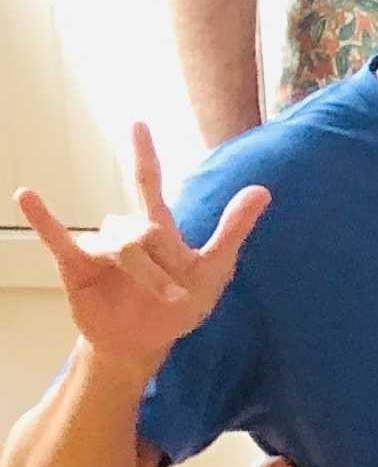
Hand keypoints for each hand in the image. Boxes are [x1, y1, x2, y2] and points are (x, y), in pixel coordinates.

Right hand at [19, 125, 267, 380]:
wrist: (146, 343)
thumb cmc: (181, 303)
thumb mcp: (215, 268)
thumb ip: (233, 228)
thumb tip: (262, 189)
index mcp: (157, 230)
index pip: (147, 183)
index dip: (143, 154)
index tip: (137, 123)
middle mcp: (125, 233)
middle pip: (141, 230)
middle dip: (162, 264)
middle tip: (178, 293)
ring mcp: (99, 248)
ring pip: (118, 244)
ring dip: (143, 272)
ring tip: (164, 297)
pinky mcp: (76, 266)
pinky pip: (57, 237)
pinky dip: (43, 217)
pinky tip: (25, 194)